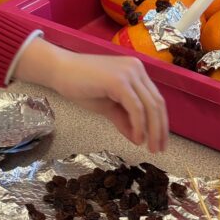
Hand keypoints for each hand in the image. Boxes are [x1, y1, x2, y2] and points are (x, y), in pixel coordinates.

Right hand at [13, 39, 168, 152]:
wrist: (59, 71)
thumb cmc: (79, 86)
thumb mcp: (107, 106)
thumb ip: (124, 119)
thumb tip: (138, 138)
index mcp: (136, 72)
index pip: (156, 99)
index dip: (161, 122)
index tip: (160, 141)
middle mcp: (137, 69)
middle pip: (157, 103)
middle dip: (160, 129)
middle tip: (159, 149)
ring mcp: (129, 73)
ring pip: (150, 106)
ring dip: (152, 130)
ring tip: (150, 148)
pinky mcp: (119, 81)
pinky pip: (135, 108)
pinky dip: (139, 125)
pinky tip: (136, 139)